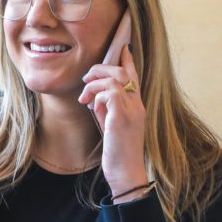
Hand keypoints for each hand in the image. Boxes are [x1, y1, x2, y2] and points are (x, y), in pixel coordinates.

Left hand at [77, 47, 148, 196]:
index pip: (134, 76)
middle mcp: (137, 105)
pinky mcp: (122, 117)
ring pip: (115, 79)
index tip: (122, 48)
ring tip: (84, 96)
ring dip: (94, 83)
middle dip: (101, 69)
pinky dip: (97, 95)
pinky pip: (109, 93)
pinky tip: (91, 106)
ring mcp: (132, 110)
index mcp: (137, 106)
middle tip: (86, 78)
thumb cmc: (117, 153)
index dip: (127, 60)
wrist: (126, 173)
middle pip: (122, 72)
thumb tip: (96, 98)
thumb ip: (107, 110)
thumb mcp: (111, 126)